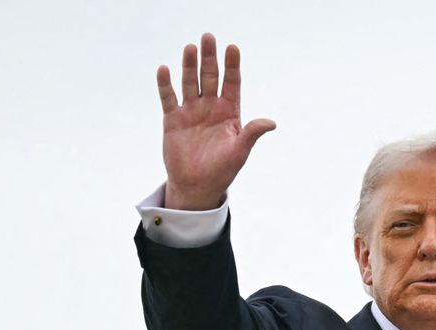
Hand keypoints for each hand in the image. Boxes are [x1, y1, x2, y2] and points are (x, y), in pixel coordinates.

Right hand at [157, 33, 274, 209]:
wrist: (198, 185)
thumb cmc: (223, 170)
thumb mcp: (240, 152)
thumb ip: (252, 134)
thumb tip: (271, 123)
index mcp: (229, 112)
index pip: (232, 83)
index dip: (232, 66)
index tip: (233, 48)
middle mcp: (210, 107)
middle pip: (210, 77)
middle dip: (209, 58)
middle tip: (208, 37)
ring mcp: (191, 111)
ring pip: (190, 82)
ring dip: (189, 65)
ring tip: (190, 48)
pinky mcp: (173, 119)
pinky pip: (169, 97)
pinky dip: (166, 84)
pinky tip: (164, 69)